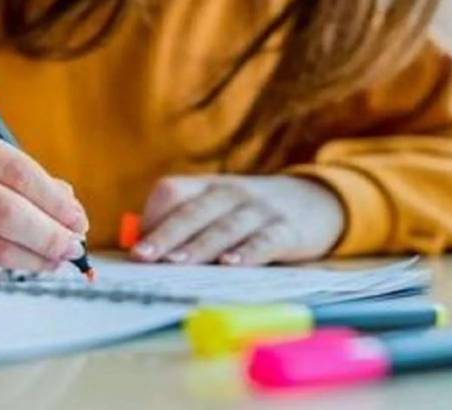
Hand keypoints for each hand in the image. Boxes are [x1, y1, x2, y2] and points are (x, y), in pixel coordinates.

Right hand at [0, 116, 88, 270]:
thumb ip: (20, 175)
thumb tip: (69, 207)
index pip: (15, 169)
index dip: (53, 200)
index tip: (77, 219)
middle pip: (3, 210)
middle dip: (47, 234)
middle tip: (73, 248)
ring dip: (31, 259)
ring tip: (54, 262)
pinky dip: (4, 271)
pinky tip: (22, 269)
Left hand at [130, 175, 343, 265]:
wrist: (315, 201)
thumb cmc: (249, 214)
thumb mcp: (217, 209)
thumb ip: (185, 226)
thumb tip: (143, 254)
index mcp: (206, 187)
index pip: (171, 191)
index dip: (152, 217)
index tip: (136, 248)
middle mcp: (230, 193)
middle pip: (193, 211)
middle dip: (166, 235)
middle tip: (144, 257)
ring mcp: (259, 210)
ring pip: (224, 227)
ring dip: (199, 246)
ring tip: (178, 262)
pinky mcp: (287, 229)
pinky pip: (265, 240)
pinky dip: (248, 252)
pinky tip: (232, 266)